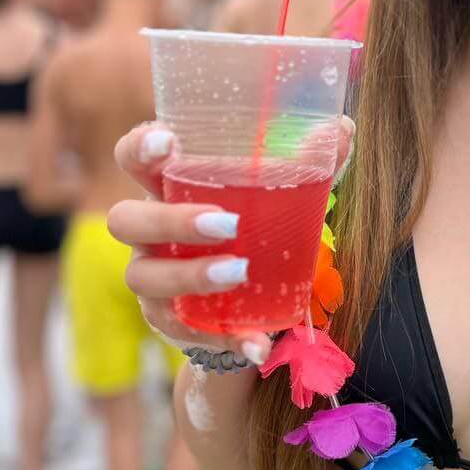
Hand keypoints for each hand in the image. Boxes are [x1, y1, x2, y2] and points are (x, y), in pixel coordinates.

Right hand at [107, 118, 353, 364]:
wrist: (244, 299)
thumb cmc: (252, 226)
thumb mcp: (277, 194)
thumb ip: (307, 161)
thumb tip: (343, 126)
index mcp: (167, 187)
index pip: (133, 157)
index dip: (140, 148)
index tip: (168, 141)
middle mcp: (148, 232)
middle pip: (126, 220)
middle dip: (171, 220)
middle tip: (227, 224)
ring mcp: (151, 277)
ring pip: (144, 277)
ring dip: (191, 276)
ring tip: (239, 273)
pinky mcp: (168, 321)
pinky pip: (184, 332)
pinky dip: (223, 337)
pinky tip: (256, 343)